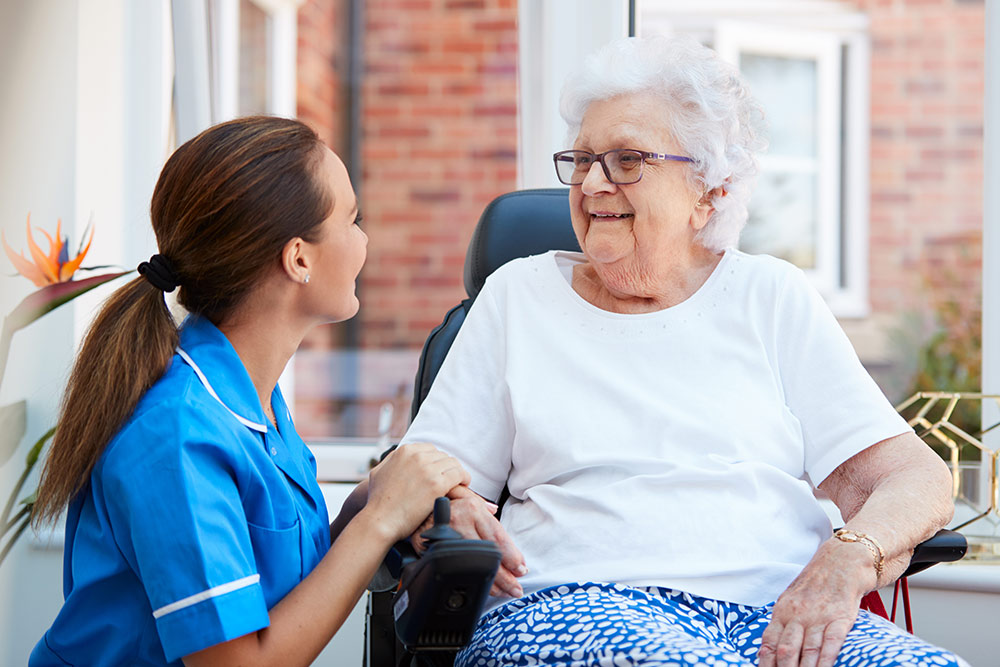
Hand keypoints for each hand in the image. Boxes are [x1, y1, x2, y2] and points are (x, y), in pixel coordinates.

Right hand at [364, 443, 469, 542]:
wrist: (380, 520)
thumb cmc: (377, 502)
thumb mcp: (378, 471)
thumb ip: (391, 461)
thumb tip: (399, 457)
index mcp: (405, 451)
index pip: (430, 449)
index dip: (437, 461)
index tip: (439, 471)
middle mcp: (417, 456)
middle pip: (443, 456)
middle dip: (447, 468)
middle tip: (450, 479)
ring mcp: (428, 469)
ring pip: (453, 464)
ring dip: (457, 473)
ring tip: (459, 482)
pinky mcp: (437, 484)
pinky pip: (459, 475)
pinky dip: (464, 479)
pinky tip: (463, 485)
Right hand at [411, 485, 527, 597]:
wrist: (413, 511)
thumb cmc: (443, 506)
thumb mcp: (465, 499)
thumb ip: (483, 509)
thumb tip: (495, 511)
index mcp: (473, 508)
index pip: (498, 538)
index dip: (513, 557)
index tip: (521, 569)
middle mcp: (461, 521)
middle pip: (489, 555)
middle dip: (506, 576)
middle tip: (516, 588)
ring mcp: (447, 536)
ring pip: (474, 566)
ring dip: (491, 583)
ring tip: (504, 591)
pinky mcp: (435, 550)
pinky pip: (457, 570)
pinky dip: (471, 580)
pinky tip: (481, 587)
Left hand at [759, 539, 876, 666]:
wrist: (840, 563)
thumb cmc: (813, 586)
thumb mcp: (789, 600)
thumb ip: (781, 624)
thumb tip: (769, 650)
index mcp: (782, 611)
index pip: (769, 642)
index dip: (765, 663)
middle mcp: (798, 615)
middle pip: (786, 650)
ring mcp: (819, 617)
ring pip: (807, 650)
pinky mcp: (840, 619)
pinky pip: (831, 643)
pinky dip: (825, 661)